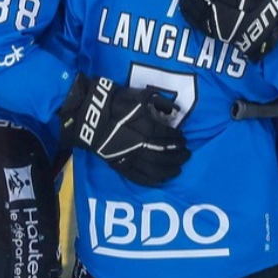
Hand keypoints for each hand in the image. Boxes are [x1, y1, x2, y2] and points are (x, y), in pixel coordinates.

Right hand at [59, 74, 190, 186]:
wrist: (90, 115)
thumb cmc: (117, 102)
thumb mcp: (141, 97)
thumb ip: (160, 104)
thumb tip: (176, 111)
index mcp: (147, 129)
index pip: (168, 138)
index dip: (178, 140)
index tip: (183, 139)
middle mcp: (141, 146)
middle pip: (165, 155)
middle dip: (178, 156)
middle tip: (186, 154)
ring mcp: (130, 158)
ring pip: (155, 169)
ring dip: (169, 170)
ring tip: (178, 169)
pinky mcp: (120, 165)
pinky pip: (138, 178)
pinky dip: (152, 181)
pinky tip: (161, 181)